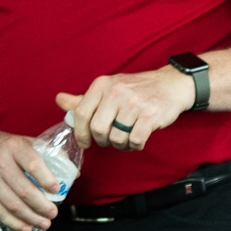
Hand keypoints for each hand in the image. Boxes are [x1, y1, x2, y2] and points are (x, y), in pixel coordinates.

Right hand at [0, 129, 65, 230]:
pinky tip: (26, 227)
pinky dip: (14, 222)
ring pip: (13, 204)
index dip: (46, 179)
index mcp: (15, 147)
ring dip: (31, 217)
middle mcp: (0, 162)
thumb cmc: (10, 146)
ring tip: (45, 223)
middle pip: (24, 189)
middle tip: (53, 213)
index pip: (33, 164)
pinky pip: (0, 211)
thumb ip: (52, 155)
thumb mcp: (29, 142)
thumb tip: (74, 174)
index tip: (56, 189)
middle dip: (42, 205)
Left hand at [59, 66, 191, 157]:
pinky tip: (138, 139)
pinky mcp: (151, 115)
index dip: (81, 133)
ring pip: (117, 138)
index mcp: (102, 85)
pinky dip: (135, 145)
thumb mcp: (108, 89)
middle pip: (98, 129)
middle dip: (103, 140)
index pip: (81, 114)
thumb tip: (59, 100)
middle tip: (111, 139)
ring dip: (121, 144)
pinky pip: (135, 141)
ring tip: (127, 138)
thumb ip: (83, 99)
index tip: (86, 142)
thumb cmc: (136, 90)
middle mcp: (116, 91)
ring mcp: (134, 103)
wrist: (170, 85)